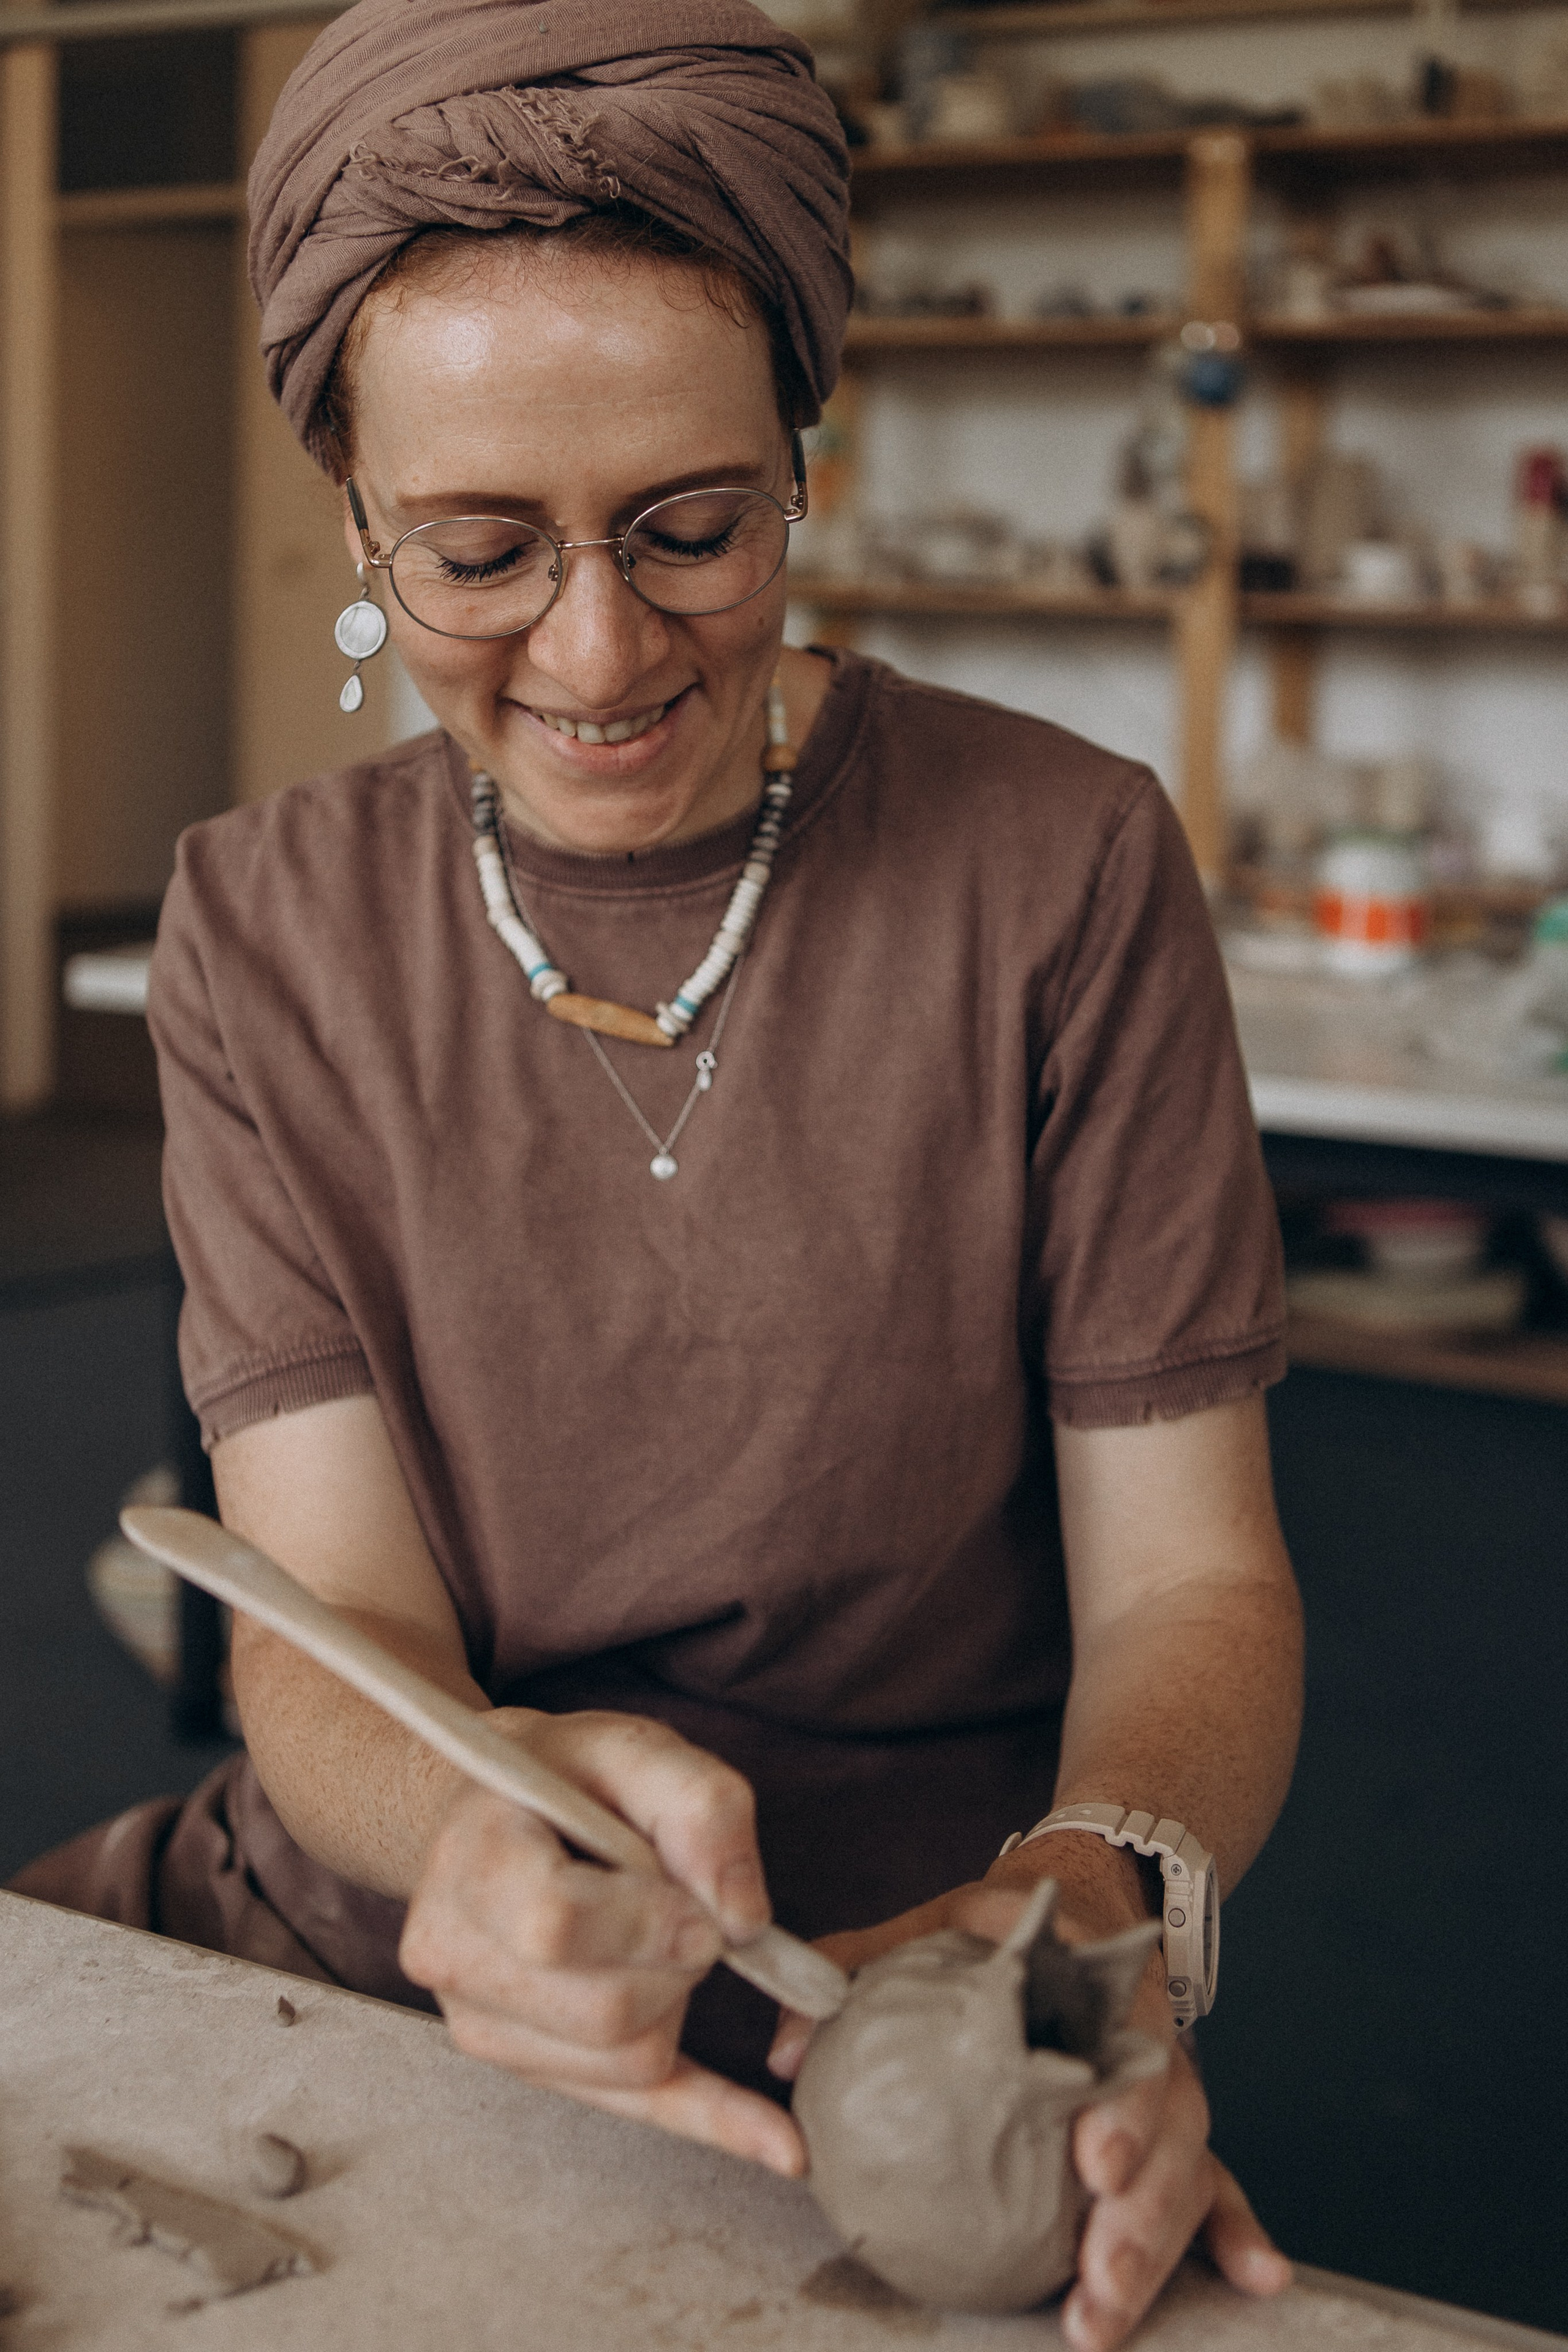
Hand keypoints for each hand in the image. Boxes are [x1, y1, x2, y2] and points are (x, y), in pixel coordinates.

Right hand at [398, 1709, 804, 2176]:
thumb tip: (743, 1922)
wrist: (500, 1813)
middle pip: (605, 2012)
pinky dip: (713, 2118)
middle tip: (682, 1906)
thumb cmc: (571, 1776)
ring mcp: (479, 2023)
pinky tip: (778, 2144)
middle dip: (677, 1963)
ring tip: (655, 1932)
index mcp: (471, 1861)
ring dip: (678, 2001)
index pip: (556, 1927)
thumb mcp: (636, 1747)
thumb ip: (700, 1807)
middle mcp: (454, 1955)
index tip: (692, 1899)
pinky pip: (634, 2106)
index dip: (649, 1920)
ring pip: (625, 2063)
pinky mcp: (524, 2064)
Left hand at [767, 1882, 1289, 2345]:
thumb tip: (778, 2047)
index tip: (1092, 2164)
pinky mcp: (1178, 2121)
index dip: (1113, 2104)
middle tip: (1101, 2279)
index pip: (1112, 2039)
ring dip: (1163, 2246)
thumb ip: (854, 1969)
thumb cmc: (995, 1924)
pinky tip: (1258, 2281)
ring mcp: (1169, 2080)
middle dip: (1142, 2212)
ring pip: (1189, 2163)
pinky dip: (1240, 2228)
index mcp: (1085, 1976)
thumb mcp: (928, 1925)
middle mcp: (1141, 2030)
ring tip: (1108, 2314)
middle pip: (1165, 2123)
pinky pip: (1218, 2177)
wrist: (1090, 1889)